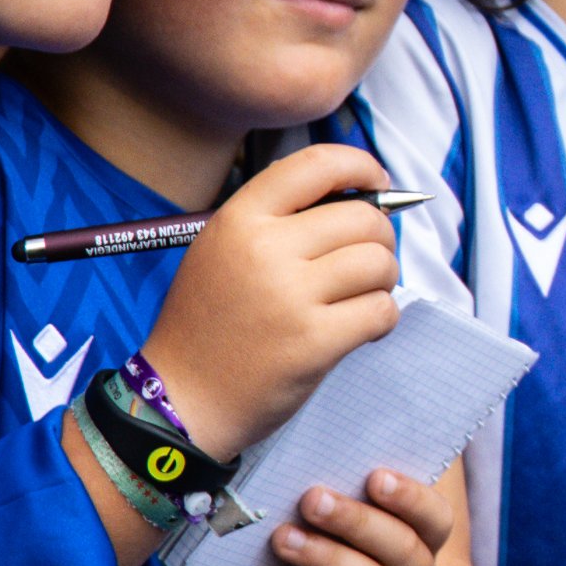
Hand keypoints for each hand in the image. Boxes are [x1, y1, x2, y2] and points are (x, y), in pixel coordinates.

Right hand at [141, 143, 402, 452]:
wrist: (182, 399)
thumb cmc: (210, 325)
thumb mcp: (222, 251)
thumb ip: (278, 220)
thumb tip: (358, 197)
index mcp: (240, 219)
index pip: (316, 165)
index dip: (360, 167)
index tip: (378, 185)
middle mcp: (265, 249)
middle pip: (363, 218)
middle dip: (380, 239)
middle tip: (367, 264)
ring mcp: (291, 296)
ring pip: (379, 263)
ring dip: (384, 281)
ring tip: (360, 297)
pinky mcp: (315, 341)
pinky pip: (382, 310)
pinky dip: (382, 318)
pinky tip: (361, 328)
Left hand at [230, 465, 455, 565]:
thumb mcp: (310, 556)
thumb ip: (317, 525)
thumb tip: (300, 484)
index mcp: (414, 557)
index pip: (435, 521)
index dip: (412, 497)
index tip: (373, 475)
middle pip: (407, 550)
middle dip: (357, 521)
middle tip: (312, 500)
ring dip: (327, 558)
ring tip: (283, 539)